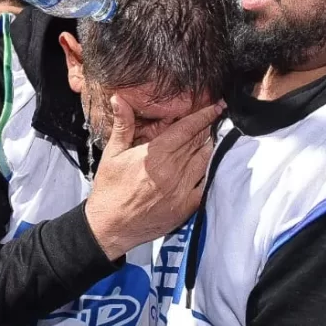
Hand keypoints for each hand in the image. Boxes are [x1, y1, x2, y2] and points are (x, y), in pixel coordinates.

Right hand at [84, 96, 223, 259]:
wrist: (109, 227)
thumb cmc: (109, 190)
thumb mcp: (112, 154)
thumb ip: (122, 125)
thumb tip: (118, 99)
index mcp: (156, 155)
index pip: (187, 129)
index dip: (203, 115)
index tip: (215, 106)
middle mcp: (173, 171)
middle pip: (199, 142)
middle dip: (207, 128)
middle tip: (214, 118)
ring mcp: (182, 189)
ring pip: (205, 160)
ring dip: (209, 147)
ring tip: (210, 138)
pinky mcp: (187, 206)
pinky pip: (206, 183)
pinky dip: (209, 171)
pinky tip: (208, 164)